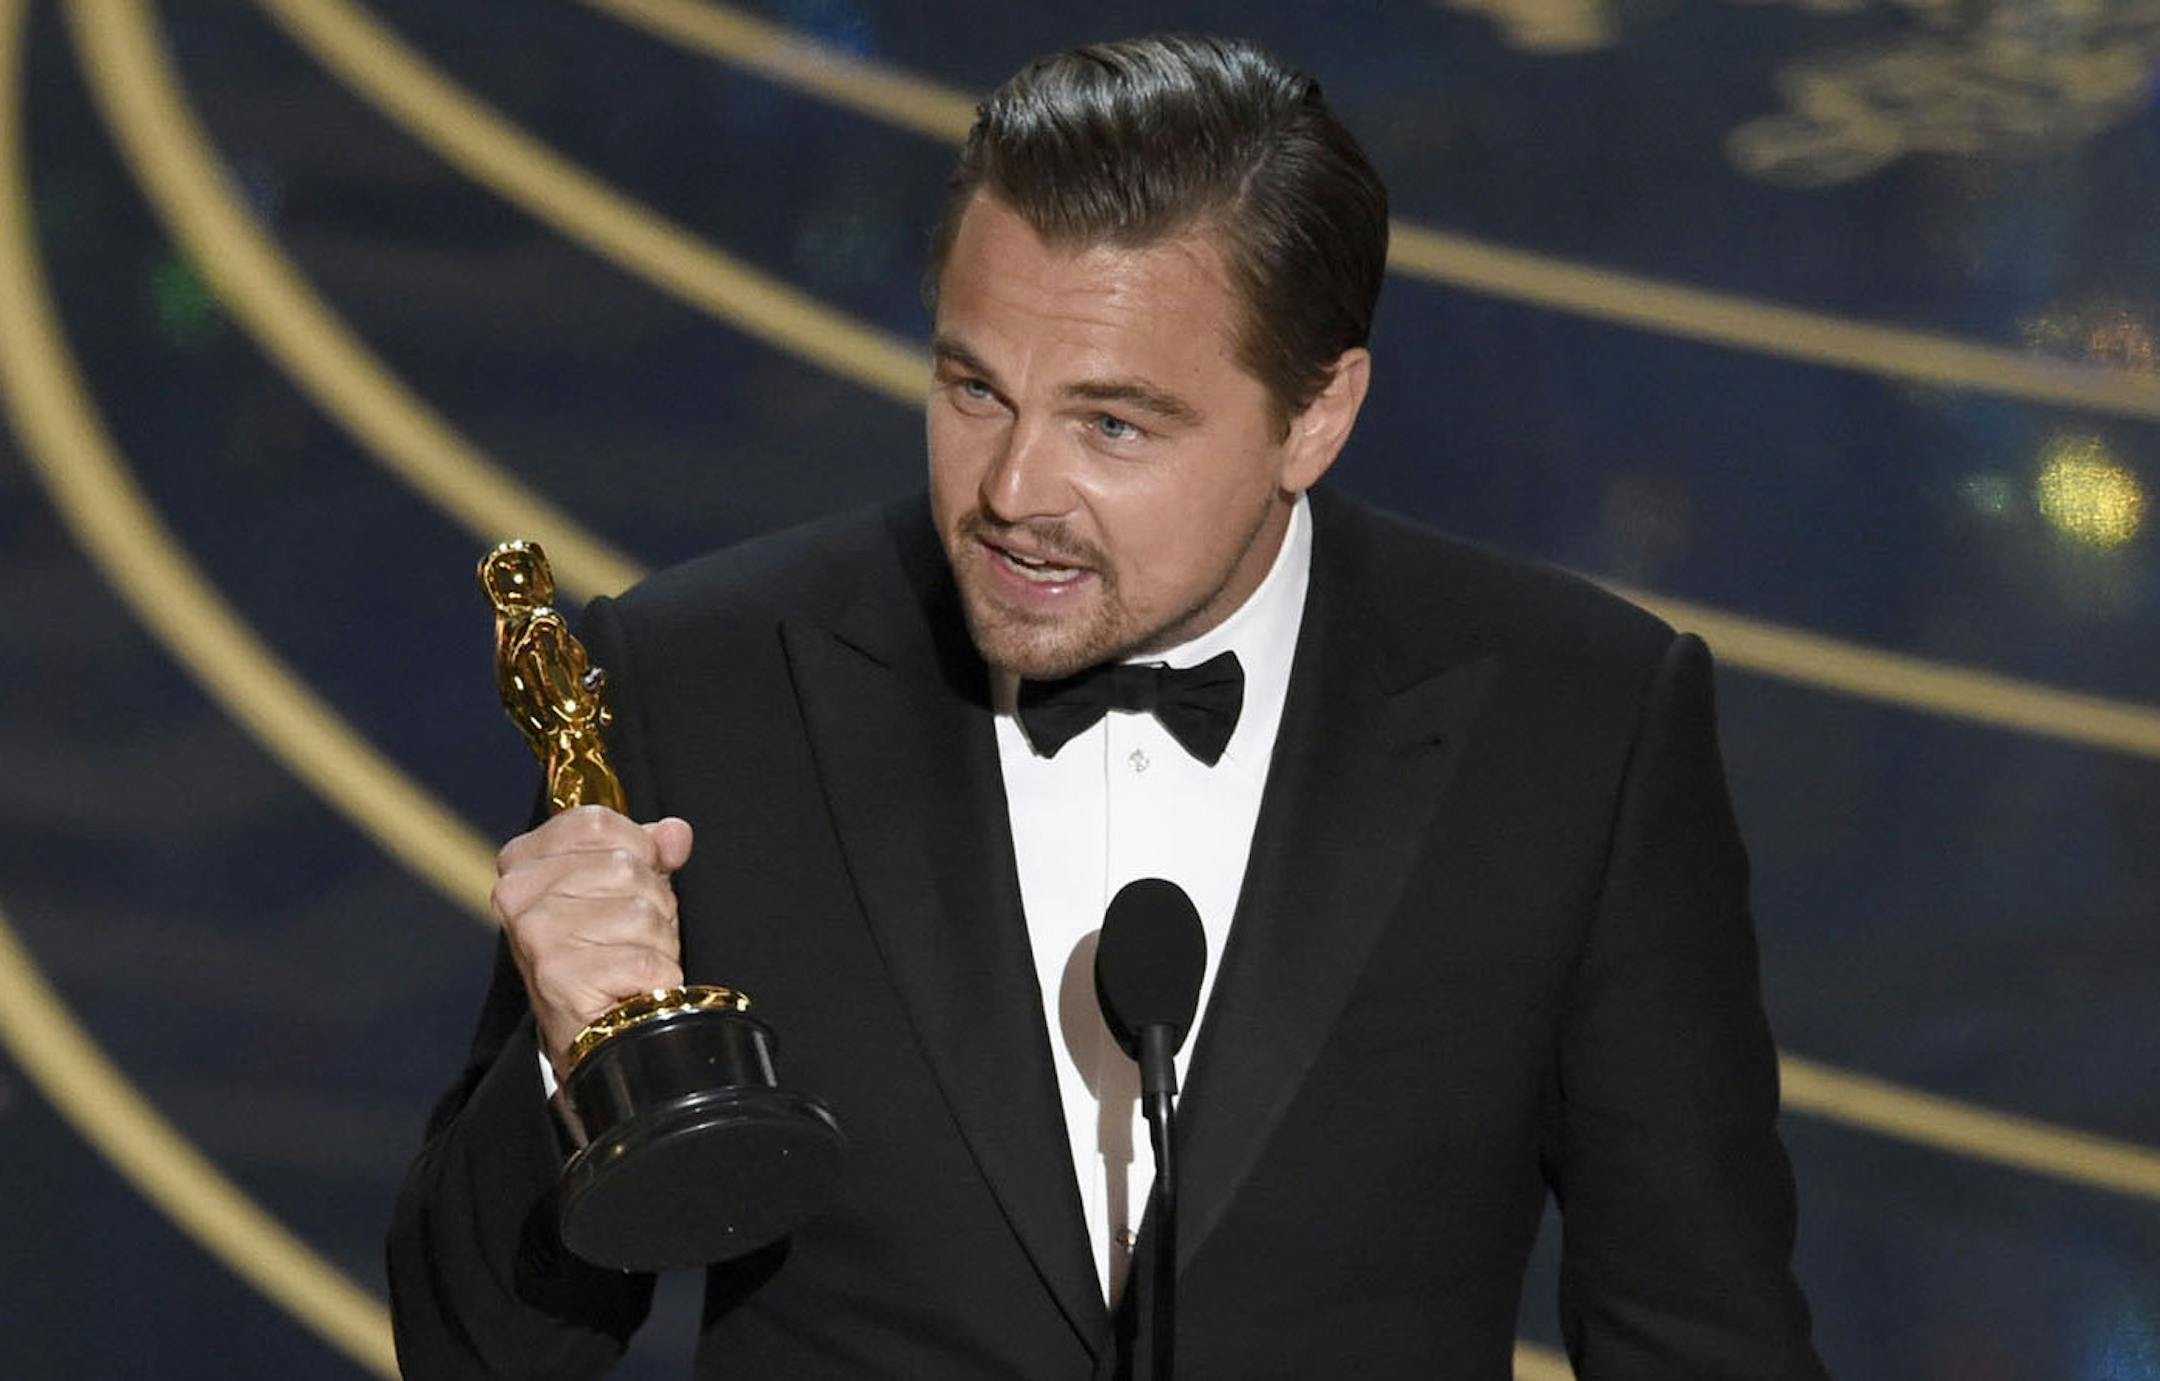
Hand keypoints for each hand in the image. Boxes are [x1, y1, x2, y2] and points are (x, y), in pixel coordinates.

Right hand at [491, 805, 693, 1080]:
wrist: (590, 1035)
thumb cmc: (605, 952)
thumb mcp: (620, 889)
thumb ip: (647, 851)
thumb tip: (675, 833)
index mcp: (522, 863)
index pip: (596, 822)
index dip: (635, 846)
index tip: (633, 877)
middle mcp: (518, 896)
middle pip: (627, 866)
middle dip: (652, 902)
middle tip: (632, 935)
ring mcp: (537, 936)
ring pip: (643, 912)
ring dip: (658, 941)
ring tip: (632, 961)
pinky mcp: (562, 977)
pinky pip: (648, 959)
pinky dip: (658, 976)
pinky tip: (633, 988)